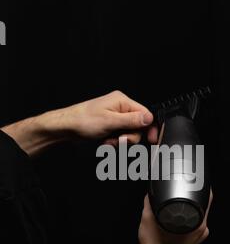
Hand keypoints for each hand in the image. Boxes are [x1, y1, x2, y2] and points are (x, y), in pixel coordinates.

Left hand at [1, 90, 157, 155]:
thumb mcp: (110, 121)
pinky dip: (114, 142)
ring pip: (129, 133)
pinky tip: (105, 142)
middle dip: (129, 137)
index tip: (151, 139)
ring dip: (120, 141)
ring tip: (108, 141)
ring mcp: (114, 117)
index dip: (149, 127)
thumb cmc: (82, 121)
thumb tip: (149, 118)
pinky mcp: (110, 126)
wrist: (65, 128)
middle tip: (119, 140)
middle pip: (138, 126)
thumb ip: (131, 120)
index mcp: (122, 101)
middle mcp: (120, 108)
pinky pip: (119, 137)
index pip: (144, 114)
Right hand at [137, 191, 212, 243]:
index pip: (208, 199)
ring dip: (190, 208)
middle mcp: (201, 231)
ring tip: (178, 205)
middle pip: (204, 206)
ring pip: (199, 216)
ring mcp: (199, 237)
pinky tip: (176, 219)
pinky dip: (188, 219)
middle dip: (194, 196)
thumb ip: (149, 203)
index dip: (203, 187)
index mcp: (197, 225)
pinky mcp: (193, 242)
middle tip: (183, 190)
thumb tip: (150, 193)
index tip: (196, 181)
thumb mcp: (148, 220)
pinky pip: (194, 224)